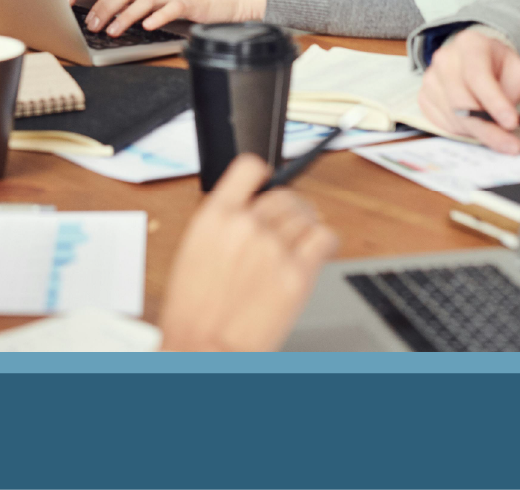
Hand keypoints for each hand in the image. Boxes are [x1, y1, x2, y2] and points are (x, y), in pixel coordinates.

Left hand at [83, 0, 265, 35]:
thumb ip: (147, 0)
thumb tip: (119, 11)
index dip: (103, 1)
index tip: (89, 16)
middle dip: (107, 8)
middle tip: (93, 25)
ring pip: (146, 0)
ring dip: (126, 15)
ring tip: (113, 30)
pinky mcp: (192, 3)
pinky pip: (173, 8)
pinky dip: (159, 17)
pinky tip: (148, 26)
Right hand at [158, 154, 337, 350]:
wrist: (205, 350)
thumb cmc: (194, 313)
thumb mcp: (194, 251)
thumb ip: (224, 226)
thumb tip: (249, 214)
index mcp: (216, 216)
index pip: (250, 168)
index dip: (263, 175)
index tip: (268, 183)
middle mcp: (247, 225)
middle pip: (285, 196)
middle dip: (289, 210)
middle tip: (289, 226)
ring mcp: (274, 248)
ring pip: (307, 216)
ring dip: (306, 226)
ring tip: (301, 243)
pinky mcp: (297, 274)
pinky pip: (325, 239)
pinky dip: (325, 242)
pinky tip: (318, 251)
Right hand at [418, 26, 519, 154]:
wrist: (475, 62)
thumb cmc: (498, 67)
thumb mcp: (517, 70)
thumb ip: (515, 91)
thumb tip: (505, 120)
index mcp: (470, 44)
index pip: (478, 76)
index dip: (495, 102)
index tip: (512, 123)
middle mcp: (445, 59)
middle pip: (461, 101)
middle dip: (487, 127)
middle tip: (510, 144)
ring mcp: (430, 78)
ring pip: (452, 116)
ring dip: (477, 131)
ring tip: (497, 135)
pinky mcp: (424, 97)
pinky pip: (442, 123)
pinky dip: (463, 131)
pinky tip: (477, 127)